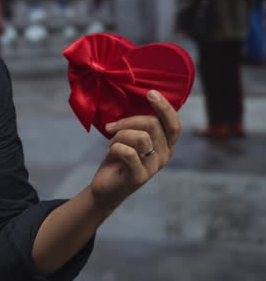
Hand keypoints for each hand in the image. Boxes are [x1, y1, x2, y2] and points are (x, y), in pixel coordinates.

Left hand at [89, 90, 180, 213]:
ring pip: (141, 137)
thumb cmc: (119, 158)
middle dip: (129, 121)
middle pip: (153, 125)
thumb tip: (134, 100)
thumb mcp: (130, 138)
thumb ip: (138, 125)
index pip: (174, 124)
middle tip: (112, 127)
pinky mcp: (139, 177)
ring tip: (111, 142)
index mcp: (166, 144)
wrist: (106, 187)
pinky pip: (128, 152)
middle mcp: (165, 155)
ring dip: (120, 135)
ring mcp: (153, 167)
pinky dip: (115, 147)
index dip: (164, 107)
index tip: (150, 93)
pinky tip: (111, 150)